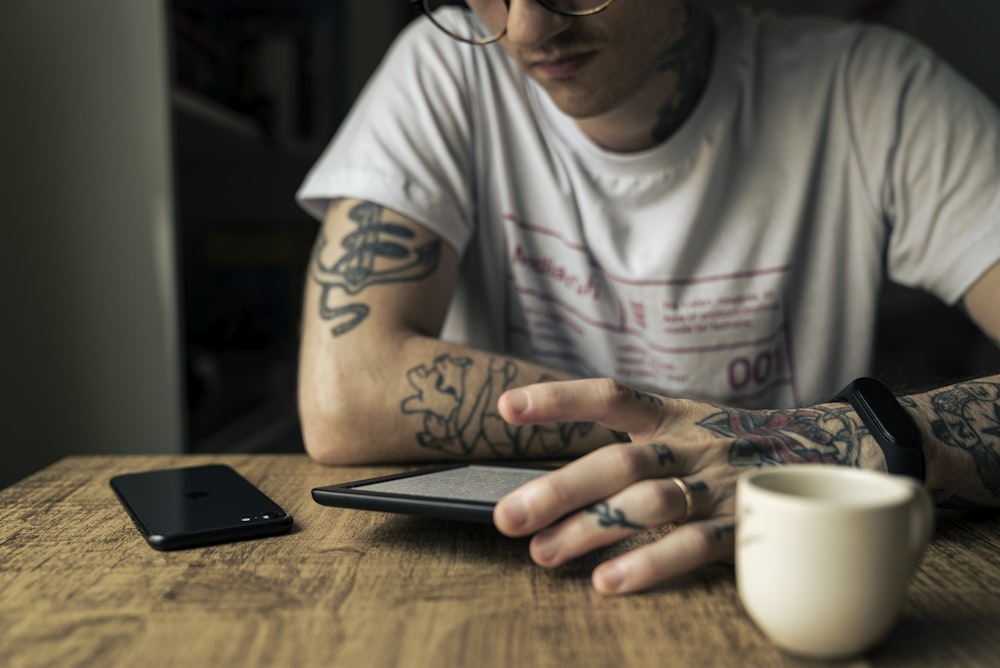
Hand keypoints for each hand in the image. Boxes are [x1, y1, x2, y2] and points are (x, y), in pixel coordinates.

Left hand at [492, 378, 883, 593]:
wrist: (839, 454)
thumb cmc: (738, 448)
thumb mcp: (690, 429)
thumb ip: (636, 448)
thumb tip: (557, 487)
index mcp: (675, 414)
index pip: (611, 396)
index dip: (559, 400)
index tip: (505, 408)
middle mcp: (695, 444)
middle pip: (619, 461)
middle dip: (557, 489)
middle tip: (507, 518)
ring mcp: (722, 485)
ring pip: (651, 504)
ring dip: (593, 530)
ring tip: (544, 556)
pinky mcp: (749, 526)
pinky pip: (697, 546)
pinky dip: (651, 564)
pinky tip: (609, 583)